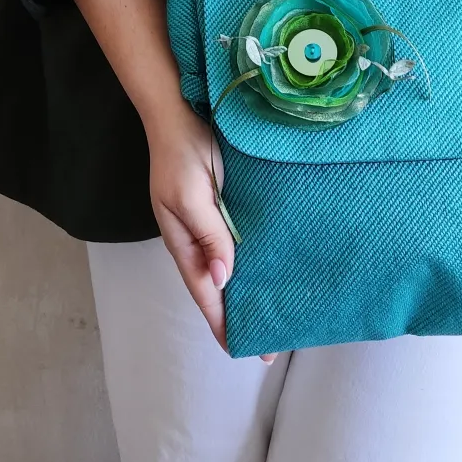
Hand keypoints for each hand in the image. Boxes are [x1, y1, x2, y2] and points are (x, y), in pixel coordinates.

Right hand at [146, 104, 275, 360]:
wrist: (181, 111)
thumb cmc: (181, 154)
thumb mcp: (190, 197)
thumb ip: (208, 235)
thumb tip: (222, 279)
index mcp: (185, 243)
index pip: (206, 294)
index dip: (224, 323)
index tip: (248, 350)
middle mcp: (200, 238)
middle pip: (221, 285)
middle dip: (241, 312)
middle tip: (275, 337)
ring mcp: (214, 221)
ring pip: (233, 263)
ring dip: (251, 285)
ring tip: (280, 308)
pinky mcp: (228, 203)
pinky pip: (243, 236)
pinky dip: (257, 254)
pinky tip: (277, 261)